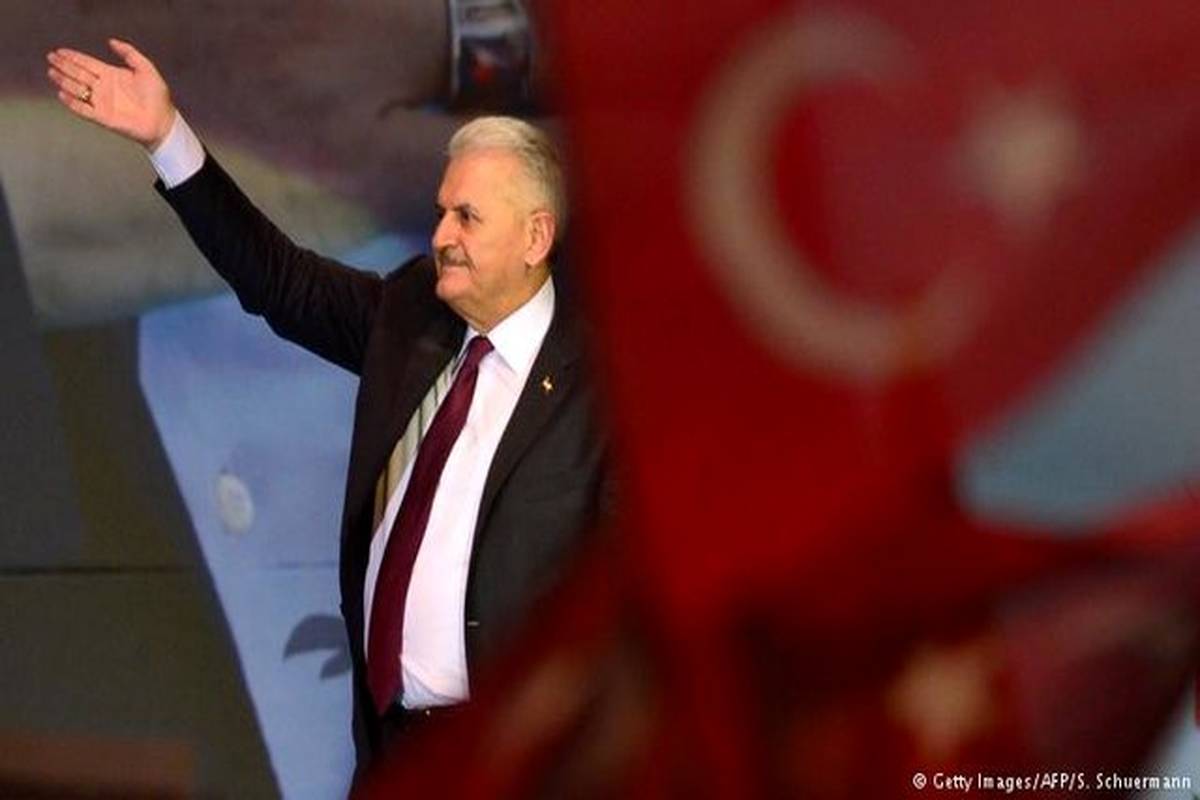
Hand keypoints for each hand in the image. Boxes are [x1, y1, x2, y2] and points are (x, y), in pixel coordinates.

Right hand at [46, 38, 176, 149]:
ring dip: (64, 81)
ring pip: (77, 89)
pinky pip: (83, 109)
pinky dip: (72, 102)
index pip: (87, 63)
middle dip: (64, 66)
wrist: (163, 121)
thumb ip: (129, 53)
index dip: (74, 57)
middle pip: (79, 74)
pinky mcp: (103, 117)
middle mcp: (104, 88)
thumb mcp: (146, 69)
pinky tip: (62, 93)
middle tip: (51, 58)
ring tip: (52, 72)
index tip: (60, 51)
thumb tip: (112, 41)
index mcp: (112, 75)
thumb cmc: (158, 97)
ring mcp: (102, 102)